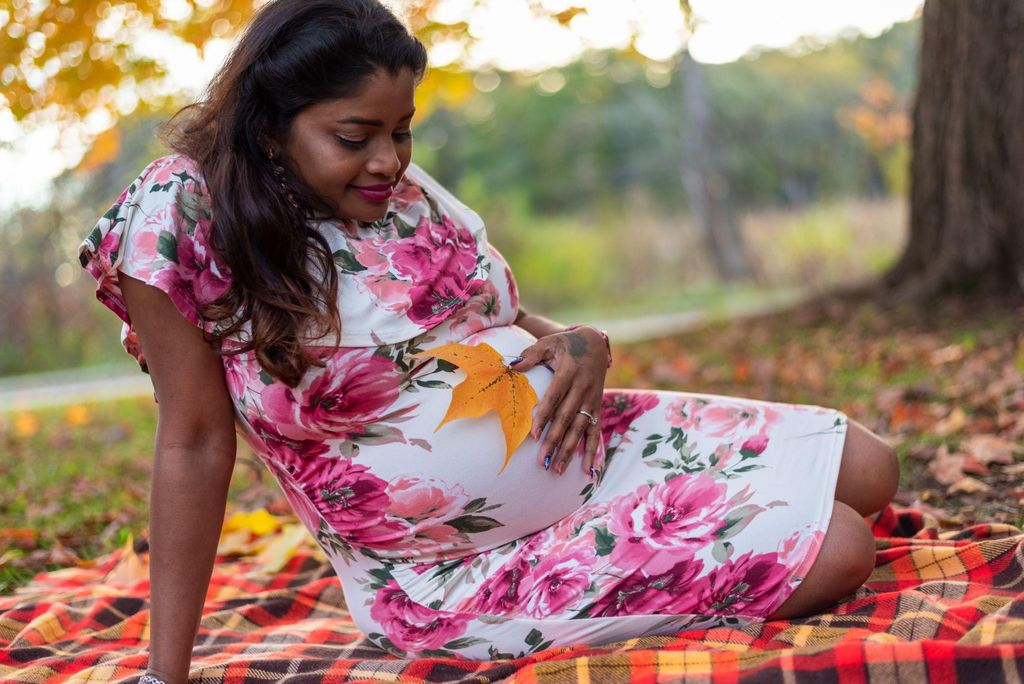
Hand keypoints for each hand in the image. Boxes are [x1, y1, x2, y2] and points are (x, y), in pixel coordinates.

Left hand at [509, 325, 607, 475]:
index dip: (544, 415)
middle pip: (567, 418)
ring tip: (557, 469)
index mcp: (569, 372)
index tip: (533, 434)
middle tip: (542, 461)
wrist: (595, 343)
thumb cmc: (566, 344)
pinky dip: (592, 451)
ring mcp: (592, 399)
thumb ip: (531, 354)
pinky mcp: (597, 407)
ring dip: (570, 451)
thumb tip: (512, 366)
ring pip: (580, 428)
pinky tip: (587, 470)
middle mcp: (583, 388)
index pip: (555, 397)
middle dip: (555, 441)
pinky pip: (595, 431)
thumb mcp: (549, 343)